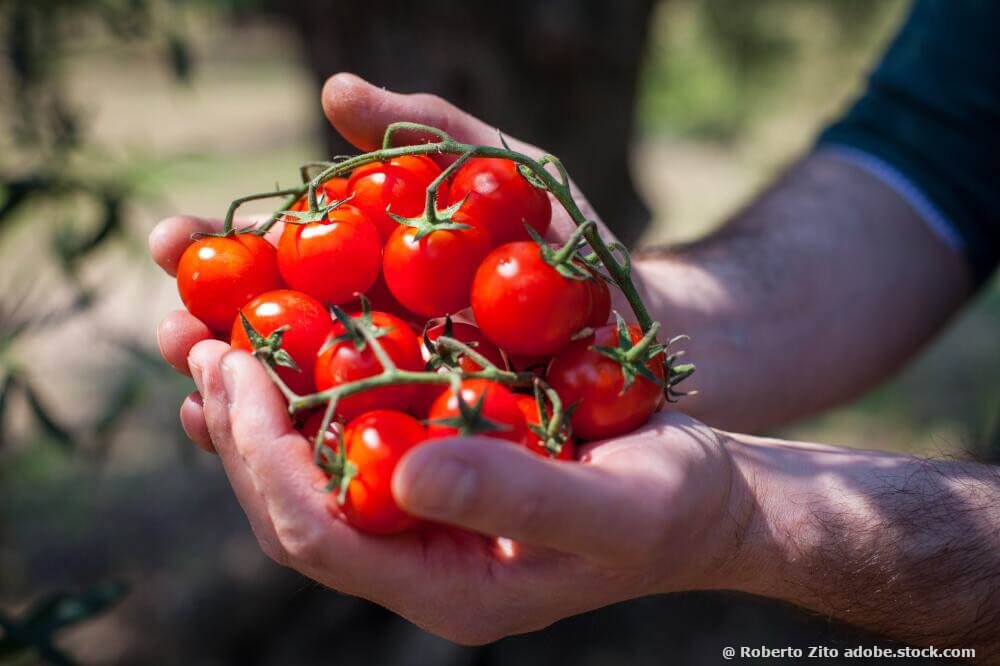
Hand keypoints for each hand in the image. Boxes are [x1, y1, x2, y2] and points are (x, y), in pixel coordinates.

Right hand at [150, 72, 636, 448]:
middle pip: (266, 347)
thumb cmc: (586, 258)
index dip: (217, 258)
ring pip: (296, 417)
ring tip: (196, 389)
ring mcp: (398, 410)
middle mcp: (371, 348)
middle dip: (206, 334)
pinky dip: (305, 465)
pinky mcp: (432, 465)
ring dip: (235, 408)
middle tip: (173, 326)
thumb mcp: (515, 178)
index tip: (172, 244)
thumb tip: (332, 87)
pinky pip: (357, 475)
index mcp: (373, 284)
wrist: (661, 341)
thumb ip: (432, 130)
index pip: (272, 273)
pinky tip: (264, 459)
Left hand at [189, 342, 745, 641]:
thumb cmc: (672, 507)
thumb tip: (407, 469)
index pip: (320, 537)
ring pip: (308, 474)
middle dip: (238, 429)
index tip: (237, 368)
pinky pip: (348, 443)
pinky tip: (281, 348)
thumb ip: (515, 495)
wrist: (706, 500)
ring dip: (254, 411)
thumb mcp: (610, 505)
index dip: (265, 456)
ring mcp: (423, 520)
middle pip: (293, 508)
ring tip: (211, 341)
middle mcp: (419, 560)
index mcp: (448, 587)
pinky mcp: (435, 476)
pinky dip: (304, 396)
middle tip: (201, 343)